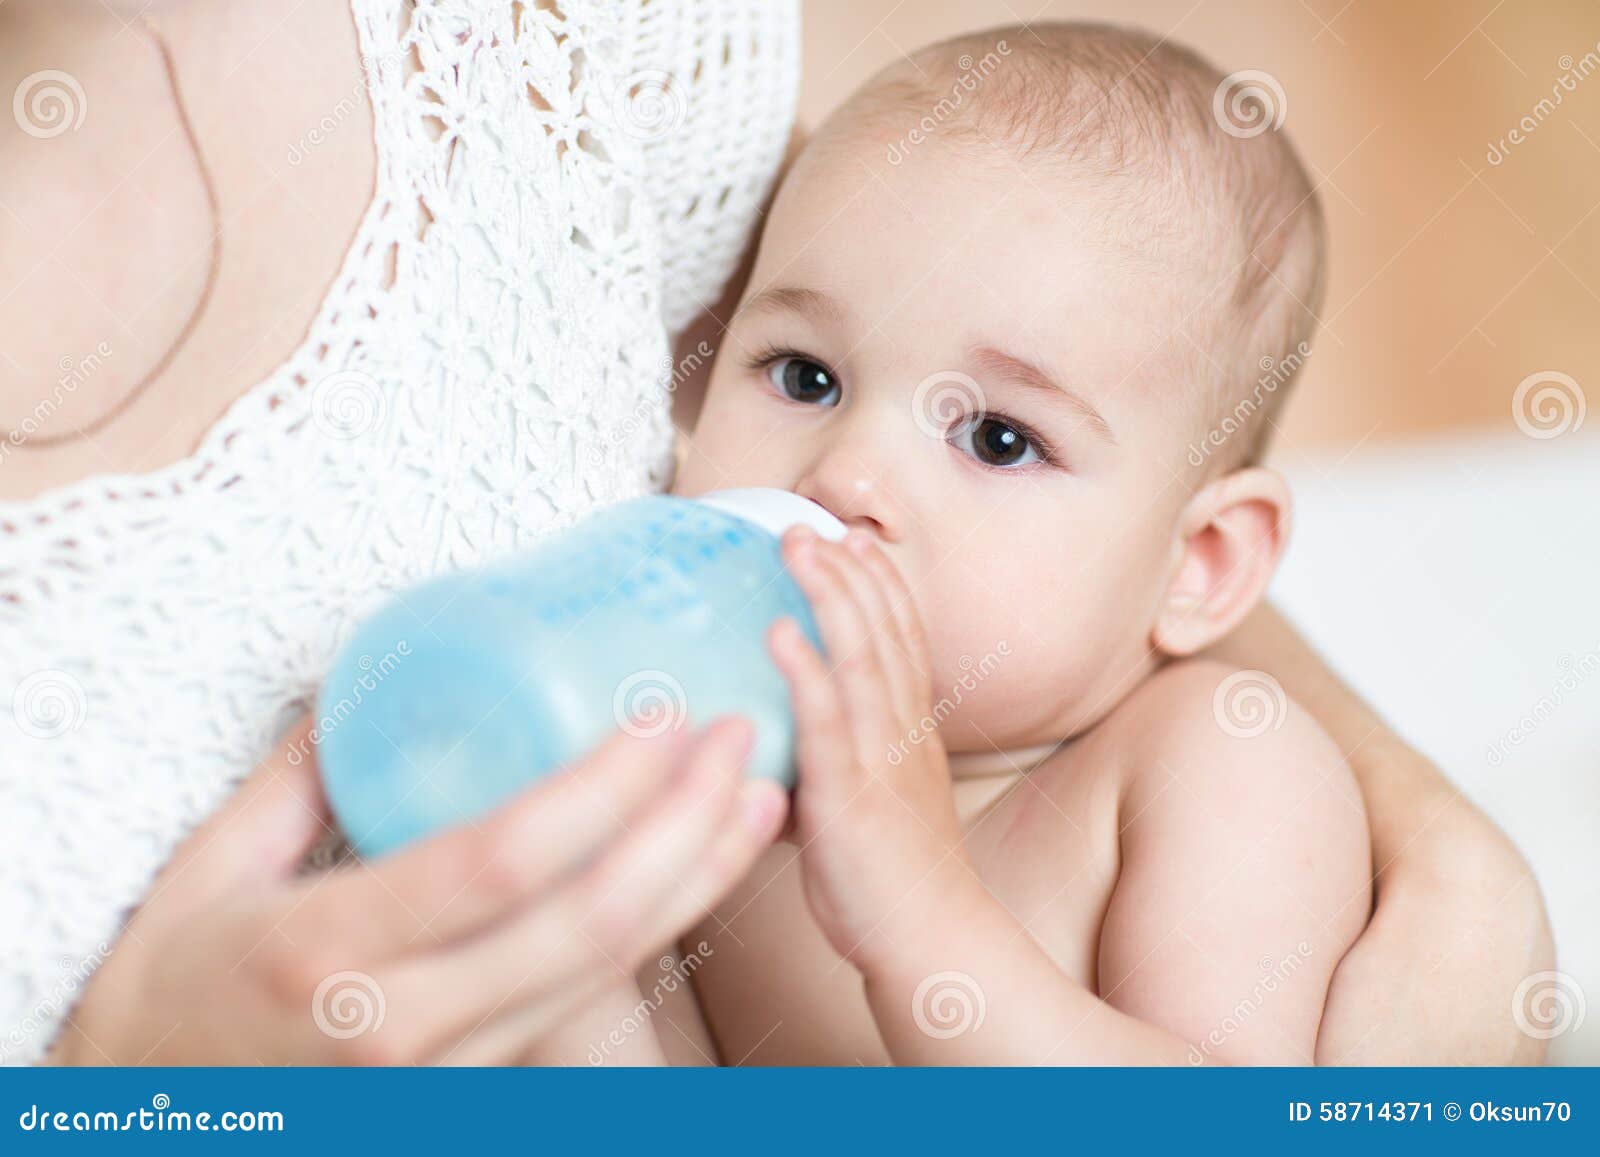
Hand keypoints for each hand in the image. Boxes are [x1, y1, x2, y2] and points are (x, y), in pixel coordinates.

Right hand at [51, 714, 786, 1065]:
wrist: (150, 1128)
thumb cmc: (168, 995)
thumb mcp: (204, 873)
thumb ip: (298, 772)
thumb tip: (377, 678)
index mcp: (324, 953)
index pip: (496, 864)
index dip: (597, 789)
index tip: (660, 715)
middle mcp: (400, 1027)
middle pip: (586, 923)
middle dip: (684, 825)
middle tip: (738, 738)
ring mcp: (446, 1072)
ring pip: (608, 971)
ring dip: (699, 877)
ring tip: (759, 795)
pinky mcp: (476, 1088)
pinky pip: (589, 1002)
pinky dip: (661, 927)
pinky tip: (702, 865)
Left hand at [767, 526, 986, 971]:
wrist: (930, 941)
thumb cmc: (889, 881)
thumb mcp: (866, 804)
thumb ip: (824, 765)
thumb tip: (769, 744)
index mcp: (911, 733)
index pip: (903, 640)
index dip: (880, 586)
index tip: (855, 541)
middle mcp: (904, 734)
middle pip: (883, 633)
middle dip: (849, 572)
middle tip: (812, 524)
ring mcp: (881, 762)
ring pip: (861, 661)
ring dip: (830, 597)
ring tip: (797, 547)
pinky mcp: (853, 799)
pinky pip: (829, 726)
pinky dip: (806, 673)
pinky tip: (781, 634)